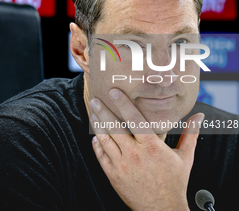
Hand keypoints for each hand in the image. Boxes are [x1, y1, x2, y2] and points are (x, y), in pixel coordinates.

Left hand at [89, 88, 203, 210]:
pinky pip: (101, 156)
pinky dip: (97, 145)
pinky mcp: (113, 175)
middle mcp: (135, 154)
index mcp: (152, 147)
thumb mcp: (185, 157)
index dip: (123, 104)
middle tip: (95, 100)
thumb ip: (190, 134)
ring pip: (105, 140)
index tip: (114, 92)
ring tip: (93, 114)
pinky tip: (95, 137)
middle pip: (114, 128)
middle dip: (103, 112)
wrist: (162, 208)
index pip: (134, 120)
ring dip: (97, 126)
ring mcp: (122, 165)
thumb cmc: (174, 182)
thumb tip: (199, 116)